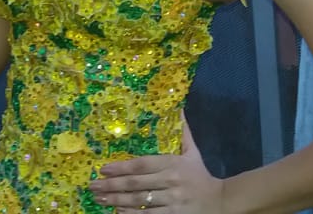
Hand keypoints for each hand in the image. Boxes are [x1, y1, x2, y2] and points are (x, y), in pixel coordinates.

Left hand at [89, 115, 223, 212]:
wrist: (220, 202)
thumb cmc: (200, 175)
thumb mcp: (192, 153)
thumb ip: (183, 133)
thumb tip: (178, 109)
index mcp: (172, 164)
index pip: (142, 165)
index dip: (121, 167)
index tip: (102, 169)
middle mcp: (170, 181)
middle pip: (135, 184)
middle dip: (111, 185)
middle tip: (93, 186)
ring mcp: (171, 200)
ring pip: (138, 201)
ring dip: (116, 200)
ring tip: (99, 199)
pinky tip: (117, 212)